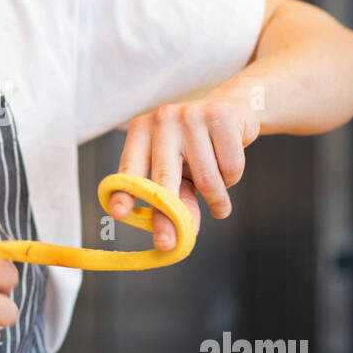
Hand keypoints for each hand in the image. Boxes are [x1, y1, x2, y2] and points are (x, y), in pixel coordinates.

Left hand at [108, 93, 260, 247]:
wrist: (233, 110)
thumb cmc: (197, 149)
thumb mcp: (180, 174)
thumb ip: (174, 202)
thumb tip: (174, 237)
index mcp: (141, 131)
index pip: (130, 168)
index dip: (125, 193)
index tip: (119, 213)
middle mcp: (162, 119)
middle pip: (165, 177)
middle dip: (168, 215)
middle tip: (169, 242)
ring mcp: (190, 114)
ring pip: (206, 177)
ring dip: (217, 200)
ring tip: (220, 205)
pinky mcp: (220, 115)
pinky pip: (230, 167)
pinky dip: (232, 179)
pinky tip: (229, 171)